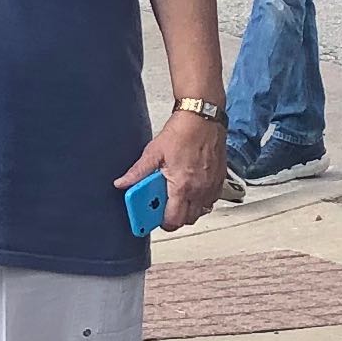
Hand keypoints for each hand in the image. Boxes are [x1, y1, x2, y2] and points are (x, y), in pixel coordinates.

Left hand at [118, 108, 229, 231]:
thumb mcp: (154, 152)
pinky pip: (211, 201)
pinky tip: (191, 189)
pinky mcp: (219, 180)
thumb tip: (122, 183)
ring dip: (188, 210)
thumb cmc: (182, 131)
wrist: (203, 117)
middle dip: (174, 218)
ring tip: (177, 198)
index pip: (172, 220)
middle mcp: (199, 190)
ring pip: (200, 212)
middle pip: (187, 220)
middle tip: (163, 207)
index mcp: (181, 186)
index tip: (152, 218)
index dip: (161, 223)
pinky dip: (201, 201)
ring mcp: (211, 186)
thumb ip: (138, 172)